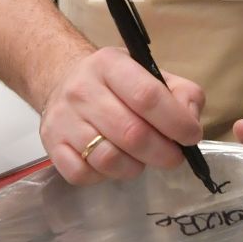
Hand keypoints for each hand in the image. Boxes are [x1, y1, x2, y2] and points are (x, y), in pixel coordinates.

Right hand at [40, 48, 205, 184]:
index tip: (190, 136)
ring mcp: (63, 119)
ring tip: (141, 159)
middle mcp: (82, 89)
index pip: (147, 96)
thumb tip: (190, 123)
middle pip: (131, 134)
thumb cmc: (117, 84)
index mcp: (110, 64)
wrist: (65, 83)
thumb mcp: (151, 74)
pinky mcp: (51, 145)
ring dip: (135, 167)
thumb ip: (182, 94)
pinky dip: (104, 177)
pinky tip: (113, 164)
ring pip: (108, 159)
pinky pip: (83, 174)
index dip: (176, 122)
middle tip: (172, 157)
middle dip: (162, 153)